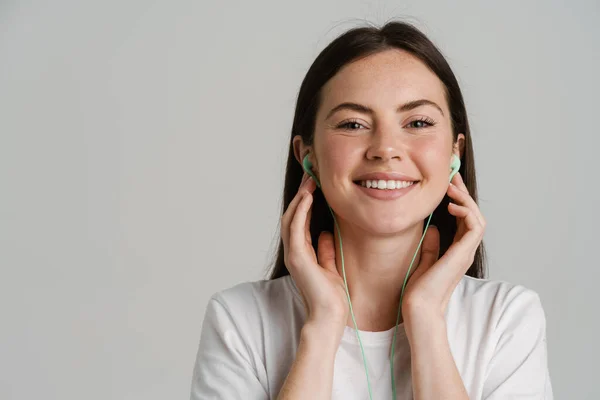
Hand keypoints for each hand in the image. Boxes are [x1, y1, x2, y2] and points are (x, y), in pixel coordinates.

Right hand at [281, 172, 348, 332]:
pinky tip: (307, 196)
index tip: (314, 184)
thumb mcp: (331, 266)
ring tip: (309, 180)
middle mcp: (294, 251)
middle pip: (293, 215)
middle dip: (300, 194)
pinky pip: (295, 228)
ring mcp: (293, 254)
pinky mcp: (297, 257)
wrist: (330, 316)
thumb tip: (326, 233)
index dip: (305, 202)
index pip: (300, 221)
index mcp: (302, 253)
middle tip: (310, 175)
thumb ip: (326, 250)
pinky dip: (300, 210)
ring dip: (299, 197)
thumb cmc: (332, 296)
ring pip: (291, 218)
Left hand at [401, 171, 485, 330]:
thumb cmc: (419, 290)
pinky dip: (466, 211)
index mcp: (456, 251)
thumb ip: (431, 245)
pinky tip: (452, 205)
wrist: (419, 307)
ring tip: (452, 187)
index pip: (463, 220)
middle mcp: (464, 251)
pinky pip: (475, 226)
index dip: (458, 200)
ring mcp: (465, 252)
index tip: (447, 184)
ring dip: (466, 199)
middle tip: (452, 176)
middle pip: (473, 215)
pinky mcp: (463, 254)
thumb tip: (433, 228)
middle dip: (464, 193)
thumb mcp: (424, 260)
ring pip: (477, 217)